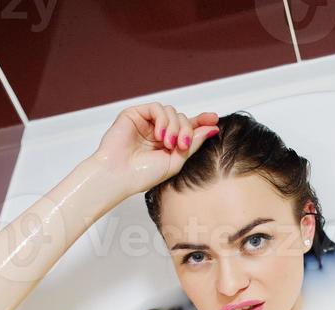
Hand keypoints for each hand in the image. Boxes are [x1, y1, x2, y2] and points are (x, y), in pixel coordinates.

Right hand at [91, 102, 219, 197]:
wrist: (119, 175)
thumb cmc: (142, 175)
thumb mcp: (175, 162)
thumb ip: (192, 145)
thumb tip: (211, 129)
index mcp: (167, 144)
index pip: (187, 128)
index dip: (201, 122)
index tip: (214, 120)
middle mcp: (158, 132)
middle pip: (182, 119)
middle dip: (186, 129)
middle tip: (181, 145)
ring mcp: (147, 122)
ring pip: (171, 112)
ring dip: (174, 126)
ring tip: (167, 143)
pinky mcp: (135, 114)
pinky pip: (157, 108)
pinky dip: (162, 119)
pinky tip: (159, 134)